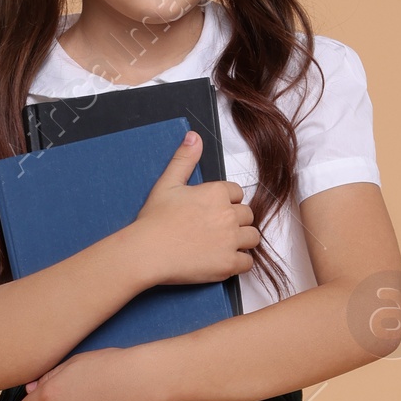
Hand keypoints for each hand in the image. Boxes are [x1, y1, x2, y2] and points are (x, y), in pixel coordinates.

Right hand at [129, 131, 257, 285]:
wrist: (147, 252)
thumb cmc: (154, 220)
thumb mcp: (167, 183)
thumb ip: (184, 159)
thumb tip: (194, 136)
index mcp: (216, 192)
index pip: (238, 193)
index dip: (227, 202)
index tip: (213, 212)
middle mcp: (228, 215)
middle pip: (248, 215)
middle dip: (236, 221)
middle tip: (217, 230)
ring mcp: (230, 240)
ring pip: (253, 237)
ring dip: (242, 241)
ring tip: (223, 245)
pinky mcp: (228, 264)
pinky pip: (247, 262)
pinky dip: (238, 262)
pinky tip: (223, 260)